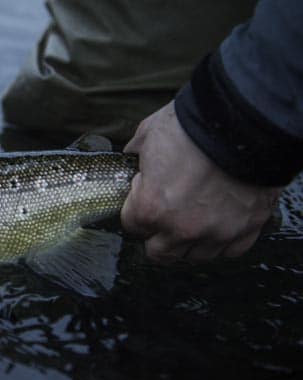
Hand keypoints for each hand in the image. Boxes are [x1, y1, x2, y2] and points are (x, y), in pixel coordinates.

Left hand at [120, 102, 280, 262]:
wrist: (244, 123)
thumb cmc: (192, 127)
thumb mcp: (149, 134)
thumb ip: (136, 153)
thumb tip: (132, 155)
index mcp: (151, 207)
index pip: (132, 226)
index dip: (135, 208)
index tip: (144, 195)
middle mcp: (182, 228)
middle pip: (159, 252)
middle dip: (156, 234)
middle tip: (161, 216)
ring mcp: (217, 233)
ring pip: (194, 256)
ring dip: (188, 241)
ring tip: (190, 220)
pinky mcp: (247, 229)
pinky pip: (230, 251)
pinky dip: (222, 241)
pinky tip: (217, 225)